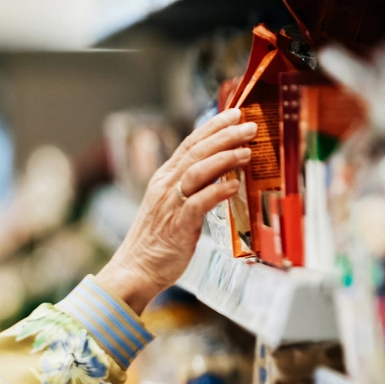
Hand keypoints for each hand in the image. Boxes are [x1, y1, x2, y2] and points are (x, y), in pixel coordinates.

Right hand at [97, 110, 255, 313]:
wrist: (135, 269)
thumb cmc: (158, 241)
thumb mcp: (172, 206)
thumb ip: (192, 189)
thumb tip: (221, 175)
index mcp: (164, 179)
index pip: (189, 144)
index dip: (212, 127)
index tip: (234, 114)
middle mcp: (165, 186)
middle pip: (196, 152)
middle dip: (224, 136)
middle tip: (248, 125)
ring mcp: (170, 205)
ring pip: (197, 172)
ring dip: (223, 159)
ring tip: (247, 151)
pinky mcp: (178, 225)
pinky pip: (199, 203)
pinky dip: (217, 192)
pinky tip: (234, 185)